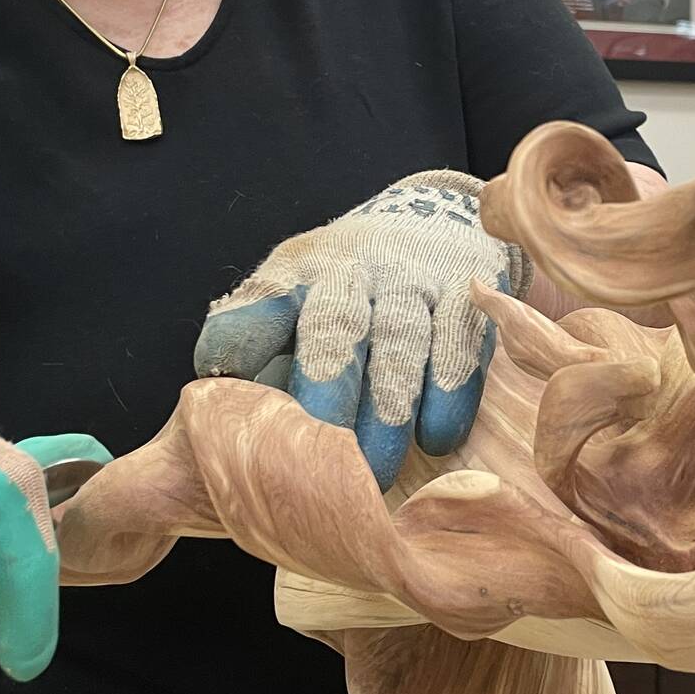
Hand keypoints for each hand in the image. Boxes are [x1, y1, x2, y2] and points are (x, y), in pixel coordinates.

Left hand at [193, 172, 529, 488]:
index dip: (244, 337)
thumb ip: (267, 354)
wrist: (434, 220)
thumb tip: (232, 428)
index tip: (226, 378)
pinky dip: (450, 390)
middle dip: (325, 391)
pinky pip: (460, 338)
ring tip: (375, 473)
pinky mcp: (467, 290)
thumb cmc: (348, 292)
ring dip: (387, 408)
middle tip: (314, 459)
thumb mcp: (298, 301)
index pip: (264, 301)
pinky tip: (439, 439)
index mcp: (297, 272)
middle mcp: (352, 268)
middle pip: (335, 325)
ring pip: (400, 339)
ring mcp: (412, 277)